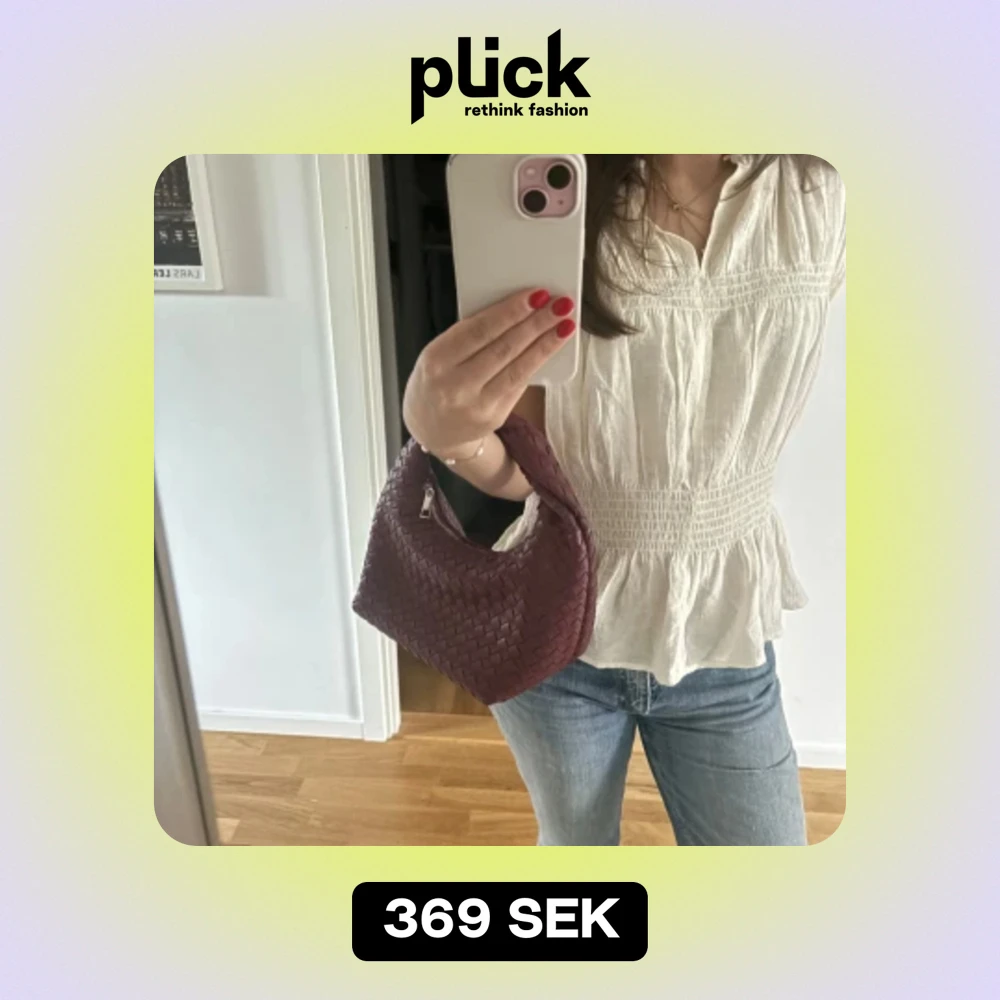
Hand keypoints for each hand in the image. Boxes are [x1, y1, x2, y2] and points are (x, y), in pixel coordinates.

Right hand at [402, 288, 574, 457]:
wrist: (433, 428)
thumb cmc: (437, 380)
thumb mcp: (439, 354)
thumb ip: (469, 335)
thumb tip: (515, 309)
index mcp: (437, 360)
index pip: (479, 330)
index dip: (511, 312)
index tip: (536, 295)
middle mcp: (455, 385)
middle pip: (504, 348)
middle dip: (536, 323)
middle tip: (560, 304)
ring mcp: (476, 404)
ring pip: (518, 369)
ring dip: (545, 344)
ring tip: (565, 324)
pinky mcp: (494, 416)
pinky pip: (520, 384)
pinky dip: (537, 362)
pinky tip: (552, 347)